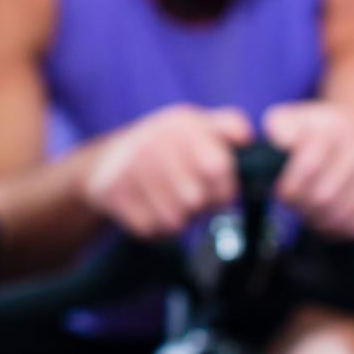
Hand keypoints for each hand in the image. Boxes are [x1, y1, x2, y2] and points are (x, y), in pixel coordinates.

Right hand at [82, 106, 252, 238]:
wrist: (107, 161)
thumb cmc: (164, 147)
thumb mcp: (195, 126)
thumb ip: (227, 126)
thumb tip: (246, 137)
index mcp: (182, 125)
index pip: (217, 168)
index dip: (224, 187)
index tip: (219, 189)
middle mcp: (154, 143)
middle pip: (195, 200)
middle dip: (200, 206)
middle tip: (191, 196)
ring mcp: (131, 168)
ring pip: (173, 219)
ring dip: (178, 217)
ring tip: (171, 201)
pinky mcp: (113, 194)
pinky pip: (150, 228)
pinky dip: (155, 226)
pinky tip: (151, 208)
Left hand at [261, 102, 353, 240]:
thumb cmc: (313, 136)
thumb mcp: (293, 123)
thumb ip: (279, 130)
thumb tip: (279, 144)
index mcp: (336, 125)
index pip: (310, 167)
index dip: (289, 187)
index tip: (281, 193)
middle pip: (324, 196)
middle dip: (301, 207)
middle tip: (292, 207)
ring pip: (340, 215)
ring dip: (316, 220)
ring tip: (307, 213)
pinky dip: (335, 229)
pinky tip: (325, 221)